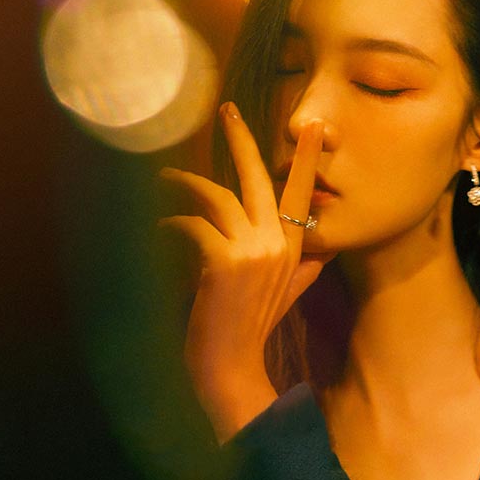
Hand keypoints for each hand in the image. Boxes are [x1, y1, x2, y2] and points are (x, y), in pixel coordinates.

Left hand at [158, 102, 333, 441]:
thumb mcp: (286, 296)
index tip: (314, 128)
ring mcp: (253, 252)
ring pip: (218, 197)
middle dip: (242, 140)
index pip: (303, 195)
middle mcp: (277, 244)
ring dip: (187, 184)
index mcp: (294, 249)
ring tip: (165, 178)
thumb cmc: (253, 330)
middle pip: (259, 179)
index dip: (307, 160)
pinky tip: (157, 228)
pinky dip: (170, 223)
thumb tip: (322, 256)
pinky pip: (191, 225)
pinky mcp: (223, 262)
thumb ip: (304, 271)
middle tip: (227, 111)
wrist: (233, 367)